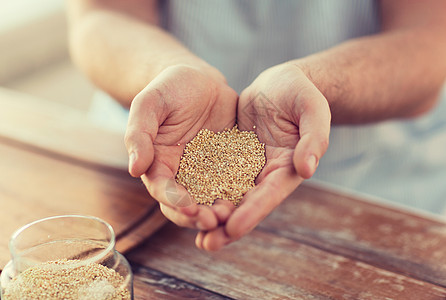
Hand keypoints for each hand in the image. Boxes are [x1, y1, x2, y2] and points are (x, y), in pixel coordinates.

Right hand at [125, 64, 237, 231]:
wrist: (200, 81)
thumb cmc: (169, 89)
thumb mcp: (149, 103)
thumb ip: (139, 133)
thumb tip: (135, 169)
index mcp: (159, 164)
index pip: (162, 189)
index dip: (174, 201)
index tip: (189, 208)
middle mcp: (182, 174)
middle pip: (187, 204)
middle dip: (198, 216)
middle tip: (214, 221)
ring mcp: (207, 172)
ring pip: (211, 199)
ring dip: (219, 212)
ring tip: (232, 216)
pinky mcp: (229, 165)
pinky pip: (235, 183)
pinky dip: (240, 195)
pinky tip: (251, 200)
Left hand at [196, 63, 330, 249]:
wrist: (280, 84)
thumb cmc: (300, 93)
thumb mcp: (312, 108)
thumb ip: (314, 137)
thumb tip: (307, 169)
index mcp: (287, 166)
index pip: (271, 194)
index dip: (252, 212)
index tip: (232, 228)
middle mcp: (266, 174)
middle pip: (247, 205)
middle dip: (228, 226)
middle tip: (207, 244)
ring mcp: (247, 167)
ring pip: (228, 197)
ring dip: (212, 216)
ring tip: (195, 236)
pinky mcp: (230, 157)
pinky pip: (214, 177)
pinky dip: (202, 192)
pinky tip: (184, 204)